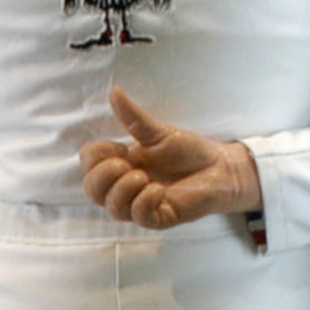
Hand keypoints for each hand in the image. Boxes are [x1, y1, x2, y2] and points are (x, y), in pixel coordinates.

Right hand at [80, 87, 261, 230]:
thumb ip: (134, 118)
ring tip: (144, 177)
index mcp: (121, 165)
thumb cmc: (189, 152)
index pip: (88, 166)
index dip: (95, 156)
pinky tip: (159, 190)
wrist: (220, 167)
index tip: (120, 147)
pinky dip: (144, 202)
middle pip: (92, 191)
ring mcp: (140, 204)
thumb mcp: (159, 132)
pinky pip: (139, 217)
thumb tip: (114, 91)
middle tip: (126, 164)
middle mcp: (126, 187)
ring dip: (123, 189)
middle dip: (103, 176)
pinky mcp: (159, 218)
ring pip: (113, 208)